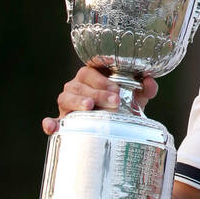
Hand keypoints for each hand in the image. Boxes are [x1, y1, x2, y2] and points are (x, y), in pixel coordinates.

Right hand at [41, 66, 157, 135]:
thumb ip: (145, 88)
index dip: (102, 79)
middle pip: (80, 85)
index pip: (90, 70)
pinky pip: (52, 121)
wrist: (111, 127)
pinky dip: (50, 123)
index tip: (116, 89)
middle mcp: (76, 87)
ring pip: (65, 98)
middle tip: (113, 101)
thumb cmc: (121, 105)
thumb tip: (149, 82)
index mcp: (91, 77)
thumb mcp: (135, 97)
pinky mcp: (62, 121)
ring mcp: (67, 103)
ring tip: (89, 107)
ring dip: (77, 102)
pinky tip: (52, 127)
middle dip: (97, 93)